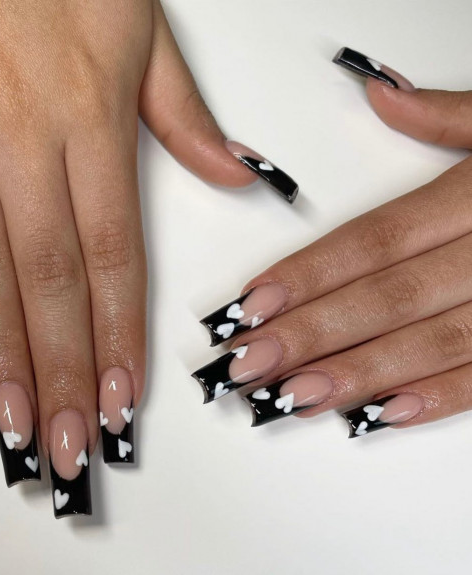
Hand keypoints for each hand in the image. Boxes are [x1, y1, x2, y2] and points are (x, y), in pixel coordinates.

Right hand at [0, 0, 274, 515]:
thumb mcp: (142, 28)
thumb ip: (184, 114)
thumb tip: (233, 173)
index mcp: (87, 118)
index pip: (111, 254)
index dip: (116, 333)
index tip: (121, 395)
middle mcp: (17, 137)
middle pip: (45, 279)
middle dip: (57, 370)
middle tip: (66, 440)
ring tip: (10, 419)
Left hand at [194, 47, 471, 436]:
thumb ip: (451, 117)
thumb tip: (382, 97)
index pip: (373, 240)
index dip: (308, 273)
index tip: (251, 303)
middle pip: (387, 297)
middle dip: (312, 333)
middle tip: (248, 363)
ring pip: (431, 342)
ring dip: (357, 374)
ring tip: (293, 395)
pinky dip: (440, 397)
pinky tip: (381, 414)